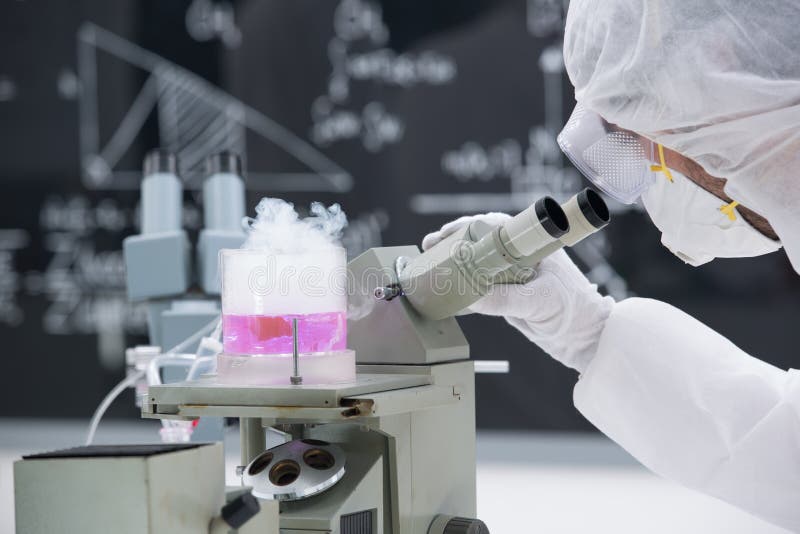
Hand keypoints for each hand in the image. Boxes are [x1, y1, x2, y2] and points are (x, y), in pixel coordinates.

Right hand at [422, 213, 614, 371]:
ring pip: (477, 262)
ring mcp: (513, 275)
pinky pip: (479, 285)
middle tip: (429, 247)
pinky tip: (446, 290)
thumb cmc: (574, 312)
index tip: (445, 235)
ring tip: (430, 265)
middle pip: (480, 241)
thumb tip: (470, 297)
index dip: (466, 227)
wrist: (587, 339)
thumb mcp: (538, 302)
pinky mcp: (508, 295)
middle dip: (453, 242)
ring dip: (454, 263)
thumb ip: (505, 299)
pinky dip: (462, 286)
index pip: (493, 226)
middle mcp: (520, 256)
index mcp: (532, 246)